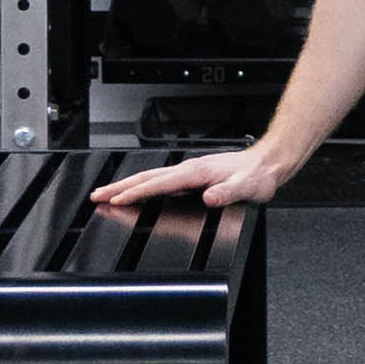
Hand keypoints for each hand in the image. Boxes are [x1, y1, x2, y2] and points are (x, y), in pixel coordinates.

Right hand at [92, 137, 299, 215]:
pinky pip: (161, 181)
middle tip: (97, 194)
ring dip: (127, 185)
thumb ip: (227, 193)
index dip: (136, 192)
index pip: (158, 183)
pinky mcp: (193, 176)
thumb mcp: (246, 187)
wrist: (267, 164)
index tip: (116, 198)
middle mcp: (189, 169)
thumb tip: (210, 197)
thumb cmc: (258, 176)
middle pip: (147, 177)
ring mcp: (190, 172)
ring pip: (151, 178)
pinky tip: (138, 192)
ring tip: (108, 193)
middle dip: (119, 186)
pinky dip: (143, 186)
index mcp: (196, 172)